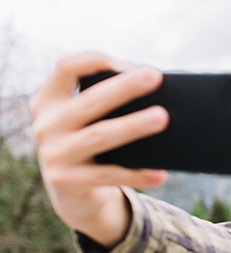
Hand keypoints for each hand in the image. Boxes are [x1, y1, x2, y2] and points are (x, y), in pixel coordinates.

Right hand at [29, 52, 168, 246]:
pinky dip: (137, 175)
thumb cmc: (89, 143)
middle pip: (90, 101)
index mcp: (49, 101)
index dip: (96, 60)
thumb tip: (156, 98)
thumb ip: (105, 104)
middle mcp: (46, 125)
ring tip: (162, 118)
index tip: (128, 64)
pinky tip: (160, 174)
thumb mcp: (86, 120)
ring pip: (99, 136)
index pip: (66, 67)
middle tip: (155, 76)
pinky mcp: (66, 181)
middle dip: (124, 87)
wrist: (70, 192)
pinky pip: (108, 175)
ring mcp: (54, 154)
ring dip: (133, 126)